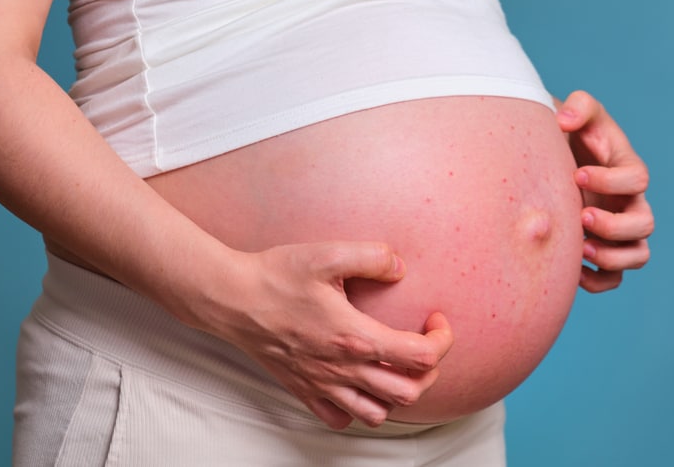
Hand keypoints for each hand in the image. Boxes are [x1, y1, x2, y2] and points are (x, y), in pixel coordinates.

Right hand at [217, 242, 452, 429]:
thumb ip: (371, 257)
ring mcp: (322, 384)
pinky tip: (357, 383)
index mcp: (355, 337)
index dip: (441, 340)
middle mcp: (342, 368)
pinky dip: (357, 408)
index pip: (421, 356)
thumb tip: (400, 267)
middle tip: (422, 343)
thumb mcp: (327, 254)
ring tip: (394, 367)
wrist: (231, 298)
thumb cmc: (276, 276)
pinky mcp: (303, 389)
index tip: (435, 320)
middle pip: (409, 392)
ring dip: (396, 394)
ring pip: (377, 414)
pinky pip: (339, 418)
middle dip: (429, 371)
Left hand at [557, 91, 653, 292]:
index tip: (577, 174)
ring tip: (579, 247)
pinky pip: (613, 279)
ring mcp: (618, 229)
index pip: (637, 180)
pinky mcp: (601, 250)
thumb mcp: (575, 111)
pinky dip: (597, 280)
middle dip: (614, 225)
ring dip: (611, 256)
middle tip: (580, 215)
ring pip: (637, 256)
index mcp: (627, 169)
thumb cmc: (567, 132)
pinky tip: (571, 269)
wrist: (550, 156)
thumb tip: (566, 119)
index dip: (611, 181)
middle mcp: (628, 202)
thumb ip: (578, 106)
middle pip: (644, 224)